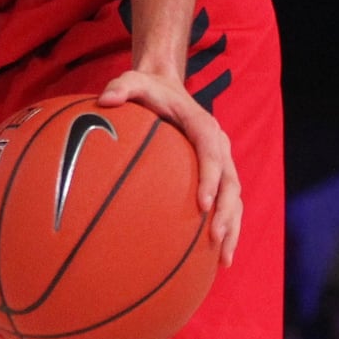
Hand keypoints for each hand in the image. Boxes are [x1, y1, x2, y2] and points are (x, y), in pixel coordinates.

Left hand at [98, 70, 241, 265]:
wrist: (165, 87)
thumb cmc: (146, 88)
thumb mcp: (131, 80)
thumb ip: (120, 86)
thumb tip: (104, 100)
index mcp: (203, 127)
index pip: (212, 155)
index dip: (210, 179)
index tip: (202, 204)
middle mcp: (219, 146)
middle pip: (231, 183)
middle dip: (226, 212)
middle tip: (215, 238)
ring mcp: (221, 162)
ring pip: (234, 198)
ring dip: (232, 227)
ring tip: (224, 258)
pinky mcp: (216, 175)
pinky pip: (225, 203)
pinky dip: (225, 227)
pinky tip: (215, 257)